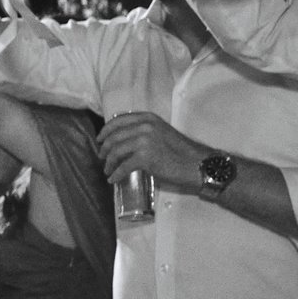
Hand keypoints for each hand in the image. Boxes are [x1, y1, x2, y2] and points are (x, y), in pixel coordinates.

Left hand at [98, 111, 212, 194]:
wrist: (198, 164)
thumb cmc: (181, 152)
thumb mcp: (161, 132)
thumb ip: (143, 131)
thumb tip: (122, 140)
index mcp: (148, 118)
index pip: (118, 121)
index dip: (106, 131)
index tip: (100, 140)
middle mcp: (145, 126)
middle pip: (114, 137)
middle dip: (104, 149)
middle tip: (102, 158)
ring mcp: (144, 141)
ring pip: (116, 151)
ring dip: (108, 163)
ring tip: (107, 170)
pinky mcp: (145, 157)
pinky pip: (123, 167)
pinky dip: (116, 174)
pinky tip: (113, 179)